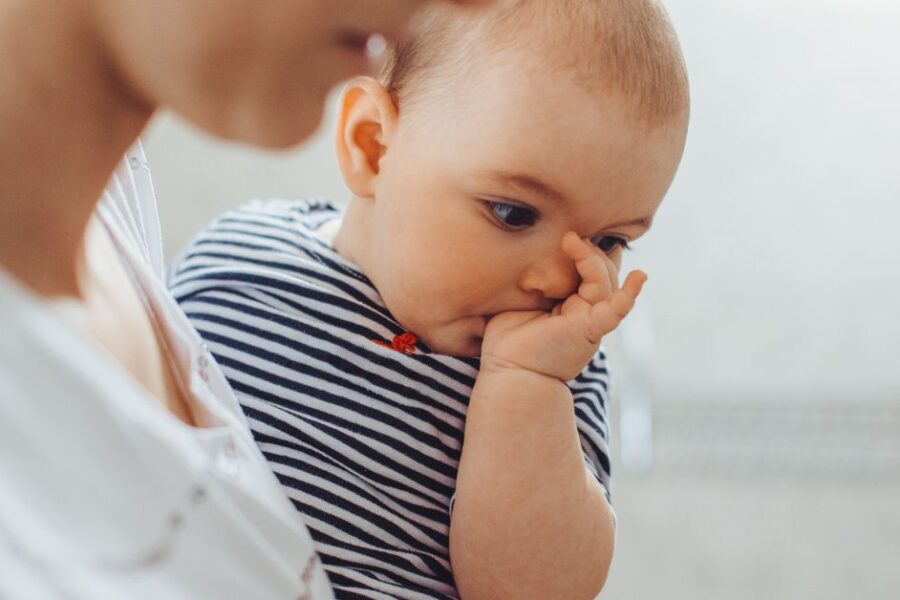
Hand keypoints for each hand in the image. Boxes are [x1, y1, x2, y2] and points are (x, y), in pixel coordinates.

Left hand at [480, 232, 646, 382]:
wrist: (510, 374)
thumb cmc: (509, 342)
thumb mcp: (517, 302)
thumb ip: (529, 282)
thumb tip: (521, 252)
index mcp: (571, 305)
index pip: (587, 272)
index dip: (584, 251)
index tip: (566, 234)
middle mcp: (586, 312)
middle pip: (601, 273)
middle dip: (589, 252)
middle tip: (569, 236)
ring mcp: (591, 321)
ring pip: (606, 283)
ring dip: (593, 259)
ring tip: (573, 242)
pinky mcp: (591, 331)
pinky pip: (615, 311)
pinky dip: (629, 295)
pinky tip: (640, 277)